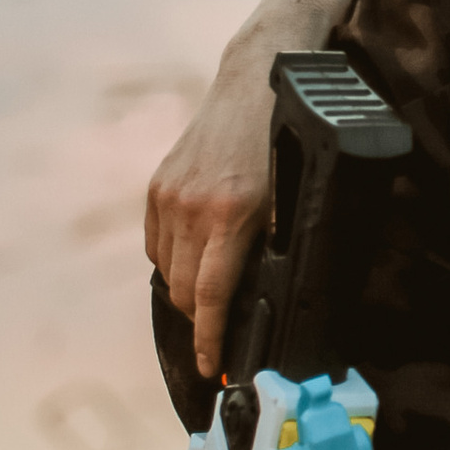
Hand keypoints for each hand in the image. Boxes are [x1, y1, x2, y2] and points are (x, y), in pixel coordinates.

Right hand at [145, 43, 280, 379]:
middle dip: (203, 322)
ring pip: (169, 273)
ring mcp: (169, 196)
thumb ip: (273, 247)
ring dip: (189, 293)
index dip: (211, 341)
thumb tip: (266, 300)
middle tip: (223, 335)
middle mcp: (193, 207)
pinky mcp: (156, 187)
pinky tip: (196, 260)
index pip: (212, 296)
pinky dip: (174, 262)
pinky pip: (156, 246)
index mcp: (232, 214)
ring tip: (214, 297)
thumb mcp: (293, 197)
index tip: (213, 370)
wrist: (256, 79)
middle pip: (186, 293)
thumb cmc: (286, 142)